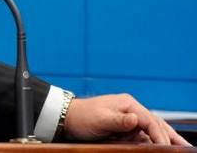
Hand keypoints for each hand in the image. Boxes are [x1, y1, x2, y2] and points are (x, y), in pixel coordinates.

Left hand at [63, 94, 190, 145]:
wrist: (68, 117)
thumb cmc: (83, 117)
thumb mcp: (100, 119)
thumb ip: (119, 120)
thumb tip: (136, 119)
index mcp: (128, 104)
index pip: (149, 121)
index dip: (159, 135)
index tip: (166, 148)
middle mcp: (131, 109)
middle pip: (156, 123)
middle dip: (171, 136)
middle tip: (185, 148)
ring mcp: (129, 117)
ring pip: (152, 128)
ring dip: (166, 138)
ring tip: (180, 147)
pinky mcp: (125, 125)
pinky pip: (144, 133)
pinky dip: (153, 140)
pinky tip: (160, 146)